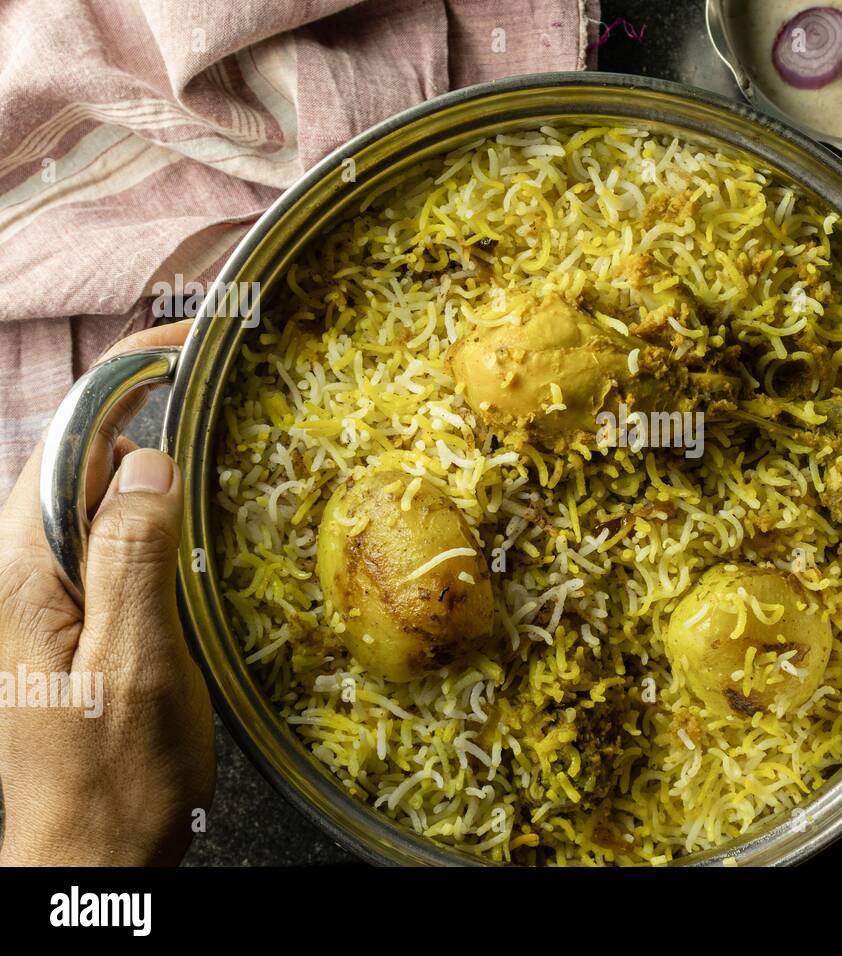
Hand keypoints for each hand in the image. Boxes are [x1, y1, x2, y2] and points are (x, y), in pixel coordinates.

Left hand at [0, 321, 213, 865]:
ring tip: (211, 417)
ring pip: (87, 492)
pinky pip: (98, 534)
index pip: (70, 442)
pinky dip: (143, 499)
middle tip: (218, 369)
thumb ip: (132, 560)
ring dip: (144, 446)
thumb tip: (149, 460)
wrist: (88, 860)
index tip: (192, 340)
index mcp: (22, 574)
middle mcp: (15, 574)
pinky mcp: (60, 618)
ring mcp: (34, 596)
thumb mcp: (137, 669)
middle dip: (140, 398)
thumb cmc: (117, 779)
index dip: (130, 378)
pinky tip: (185, 503)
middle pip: (73, 455)